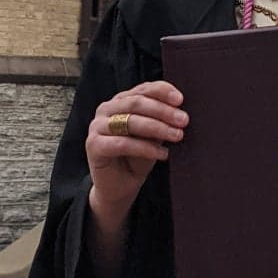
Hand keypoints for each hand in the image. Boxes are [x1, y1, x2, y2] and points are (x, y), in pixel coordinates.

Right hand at [85, 80, 188, 230]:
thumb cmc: (138, 158)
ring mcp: (97, 126)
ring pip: (131, 121)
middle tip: (184, 120)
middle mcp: (106, 109)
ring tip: (177, 136)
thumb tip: (180, 110)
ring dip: (158, 128)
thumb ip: (161, 120)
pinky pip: (123, 143)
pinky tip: (162, 153)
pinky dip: (145, 148)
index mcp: (121, 100)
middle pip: (137, 103)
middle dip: (163, 111)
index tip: (181, 100)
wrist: (120, 188)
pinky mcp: (93, 145)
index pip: (143, 89)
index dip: (162, 91)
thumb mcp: (153, 135)